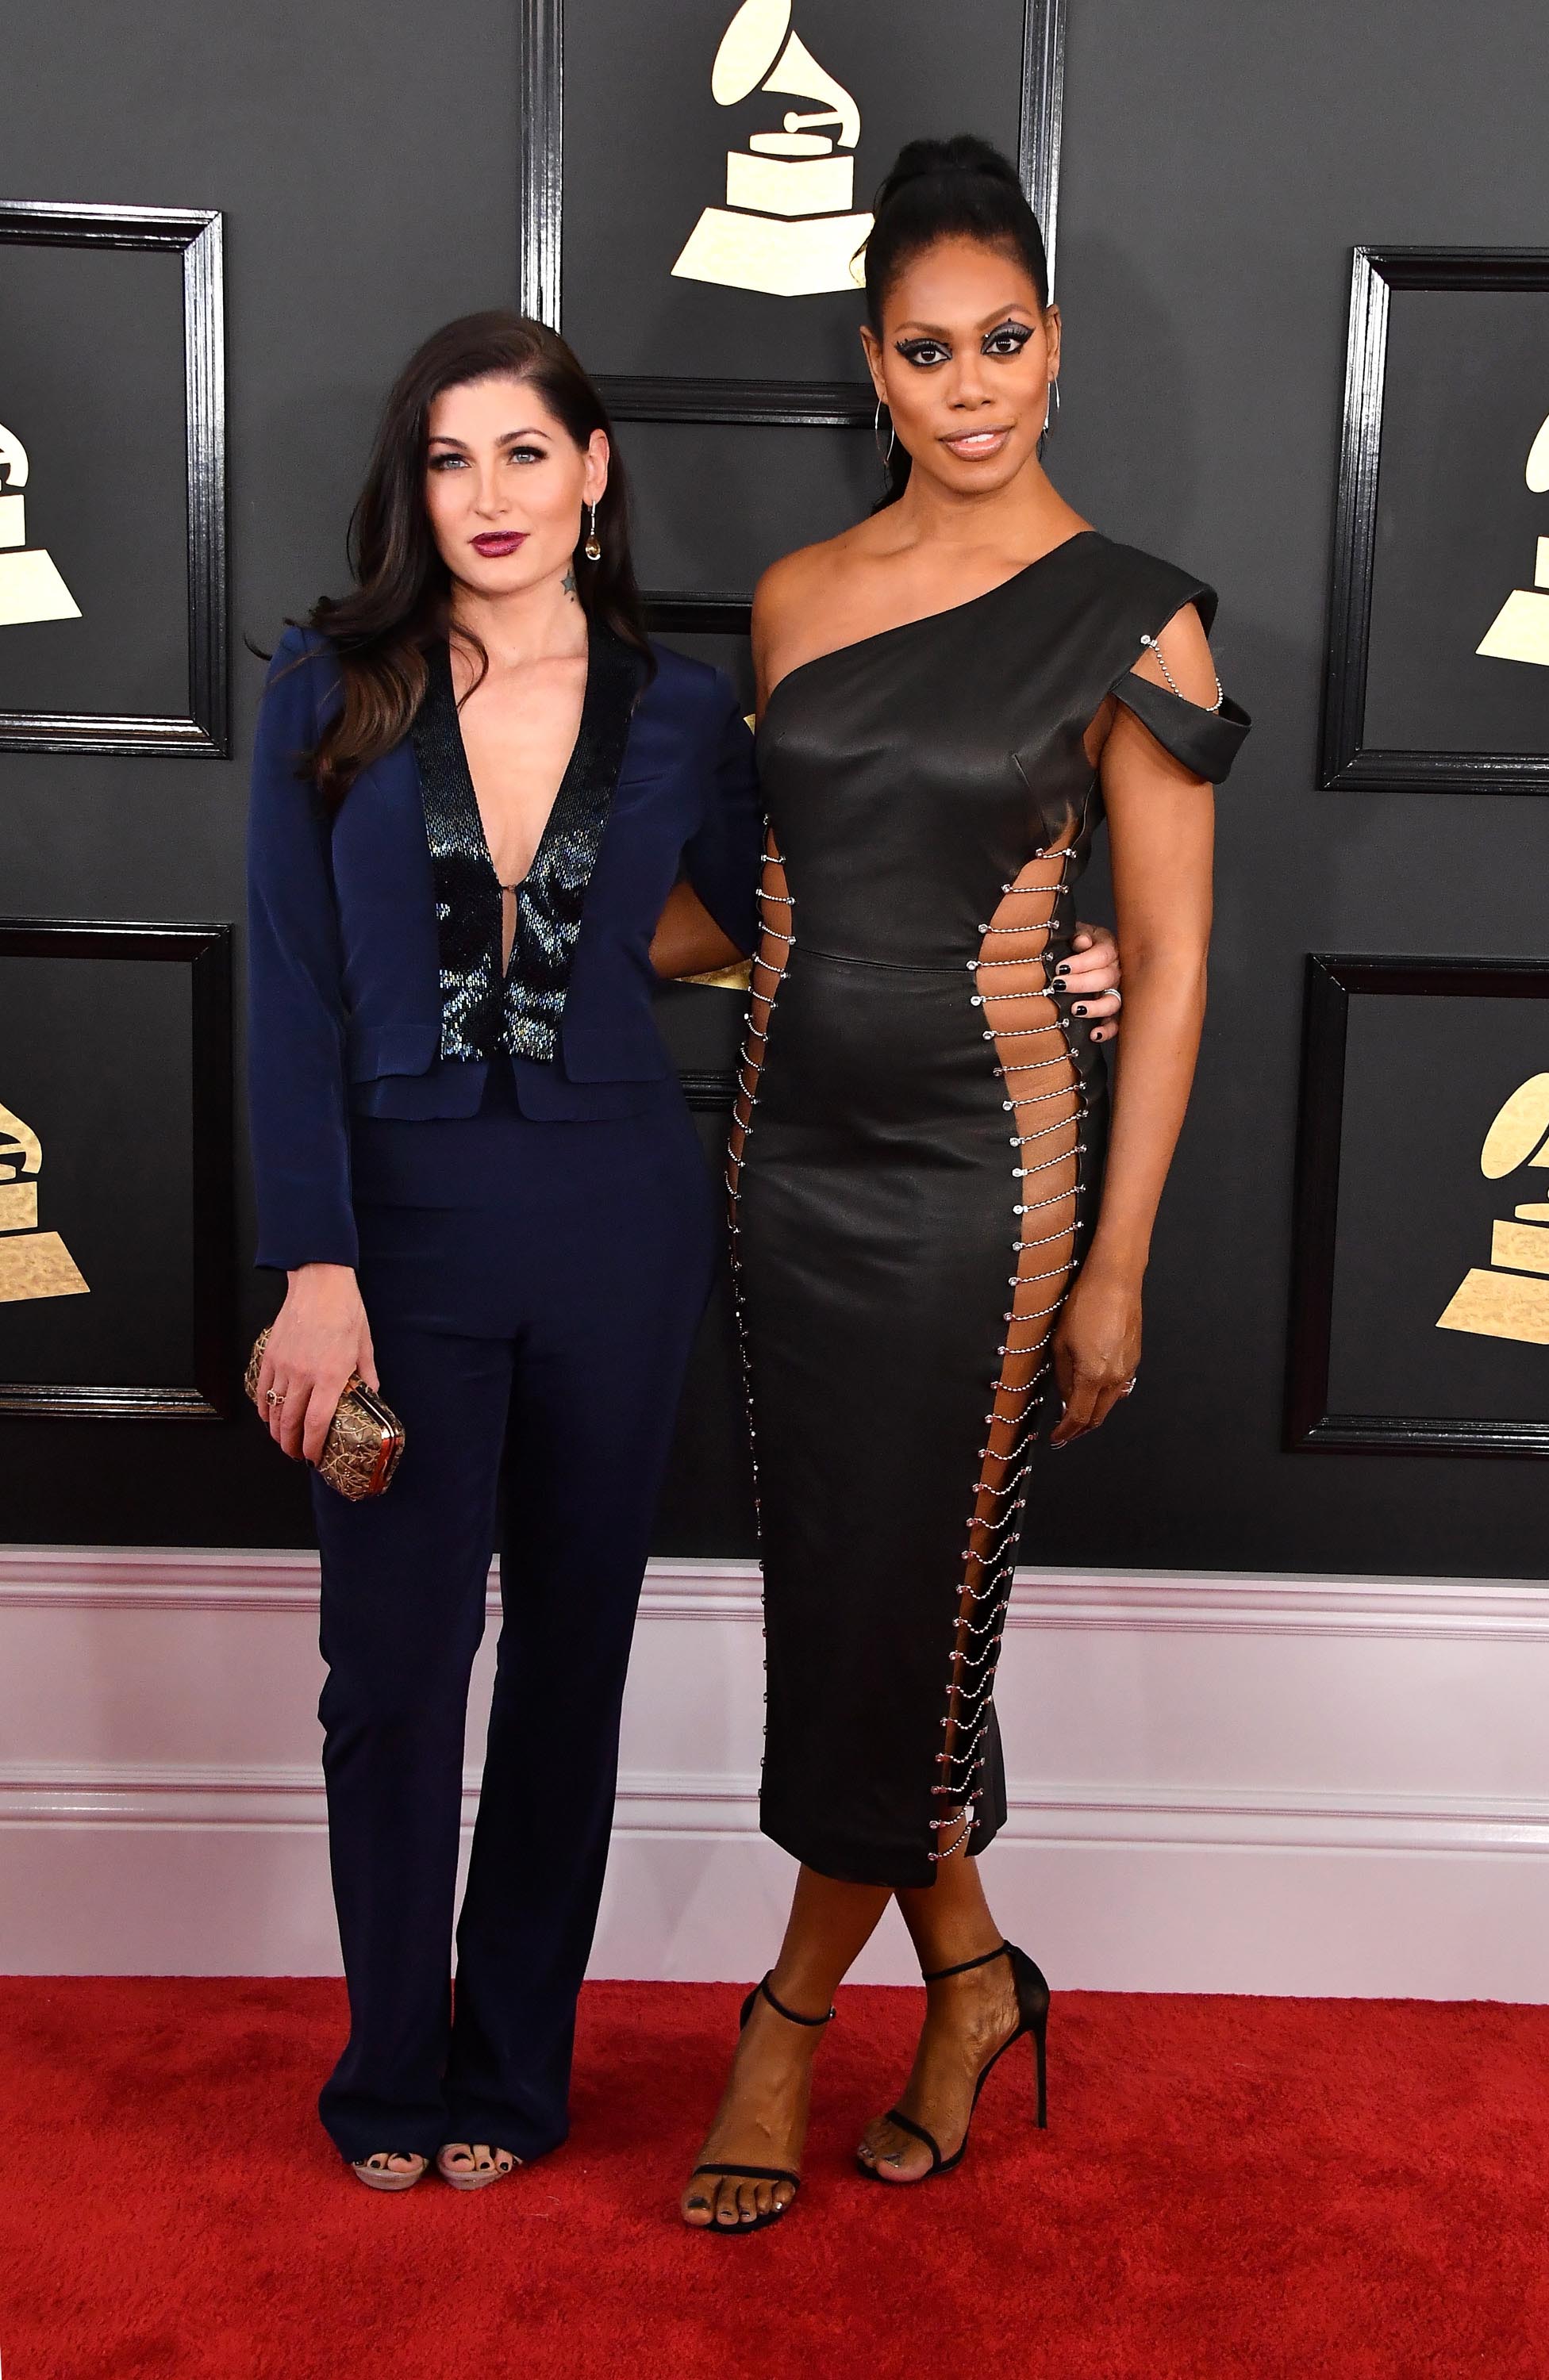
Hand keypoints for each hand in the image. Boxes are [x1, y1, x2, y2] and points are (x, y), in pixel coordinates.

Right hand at [256, 1264, 376, 1466]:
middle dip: (291, 1445)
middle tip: (295, 1454)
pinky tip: (267, 1414)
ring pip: (273, 1409)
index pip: (316, 1423)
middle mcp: (304, 1375)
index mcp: (331, 1376)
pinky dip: (263, 1406)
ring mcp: (284, 1366)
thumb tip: (372, 1393)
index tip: (313, 1457)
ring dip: (275, 1430)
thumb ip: (367, 1375)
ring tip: (281, 1440)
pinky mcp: (270, 1356)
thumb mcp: (365, 1346)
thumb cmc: (345, 1310)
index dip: (312, 1446)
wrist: (319, 1283)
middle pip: (290, 1423)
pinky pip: (261, 1389)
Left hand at [1049, 1263, 1139, 1445]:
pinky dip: (1105, 1395)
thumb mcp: (1060, 1343)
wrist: (1115, 1282)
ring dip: (1094, 1412)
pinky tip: (1094, 1388)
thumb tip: (1065, 1398)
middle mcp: (1115, 1378)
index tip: (1057, 1438)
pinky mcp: (1135, 1359)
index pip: (1079, 1417)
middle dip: (1081, 1429)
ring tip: (1077, 1411)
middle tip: (1066, 1432)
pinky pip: (1119, 1386)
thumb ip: (1063, 1376)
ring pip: (1110, 1403)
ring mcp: (1128, 1369)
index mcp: (1093, 1376)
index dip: (1066, 1432)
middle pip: (1098, 1417)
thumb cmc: (1084, 1305)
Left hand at [1058, 922, 1120, 1044]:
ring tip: (1076, 1009)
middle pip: (1107, 978)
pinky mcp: (1113, 1011)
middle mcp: (1117, 969)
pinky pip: (1116, 1022)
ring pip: (1114, 1001)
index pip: (1102, 955)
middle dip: (1081, 983)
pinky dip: (1107, 1030)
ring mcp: (1117, 991)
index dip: (1082, 962)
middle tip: (1059, 985)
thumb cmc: (1075, 943)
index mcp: (1108, 947)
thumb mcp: (1075, 933)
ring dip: (1096, 1007)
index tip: (1061, 968)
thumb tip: (1081, 941)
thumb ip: (1078, 935)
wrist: (1076, 957)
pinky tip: (1094, 1034)